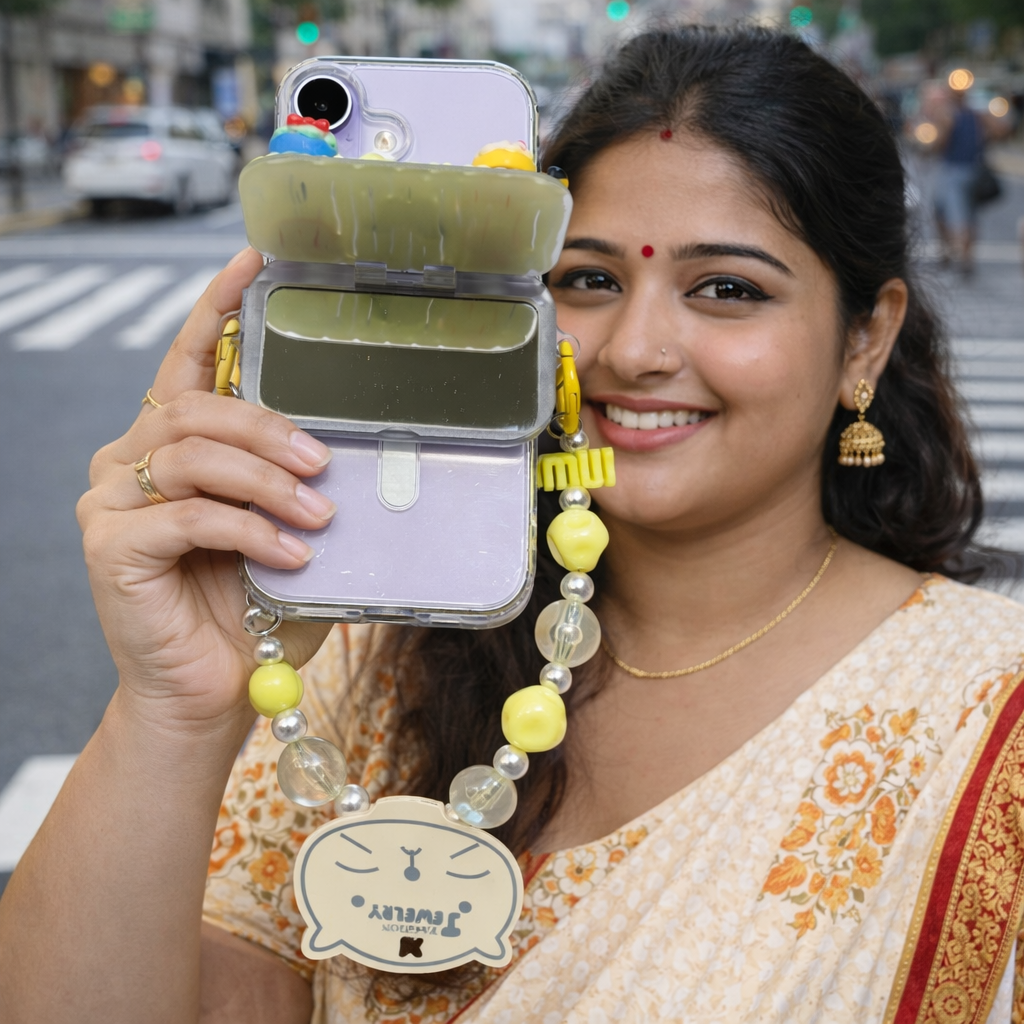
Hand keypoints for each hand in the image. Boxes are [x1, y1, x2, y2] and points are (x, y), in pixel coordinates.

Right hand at [77, 249, 332, 731]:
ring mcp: (111, 501)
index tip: (255, 262)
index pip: (189, 364)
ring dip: (266, 480)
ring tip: (316, 514)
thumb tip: (361, 456)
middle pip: (195, 406)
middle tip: (323, 460)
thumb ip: (303, 492)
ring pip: (192, 454)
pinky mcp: (110, 545)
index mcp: (173, 448)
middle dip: (268, 426)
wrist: (213, 693)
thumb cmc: (253, 613)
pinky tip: (290, 555)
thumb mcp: (290, 538)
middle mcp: (130, 461)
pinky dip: (249, 529)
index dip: (217, 310)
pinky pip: (188, 515)